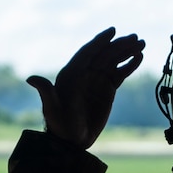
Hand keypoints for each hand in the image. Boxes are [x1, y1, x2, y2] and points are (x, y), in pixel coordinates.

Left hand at [27, 28, 144, 148]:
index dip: (99, 41)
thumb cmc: (59, 126)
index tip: (112, 31)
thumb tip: (31, 79)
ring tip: (142, 44)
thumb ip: (46, 93)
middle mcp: (84, 73)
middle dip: (119, 45)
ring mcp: (97, 80)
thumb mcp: (52, 110)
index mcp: (71, 73)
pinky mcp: (108, 89)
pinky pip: (120, 73)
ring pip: (114, 61)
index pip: (87, 53)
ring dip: (127, 51)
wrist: (72, 140)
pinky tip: (139, 57)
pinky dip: (130, 65)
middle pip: (104, 54)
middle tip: (135, 38)